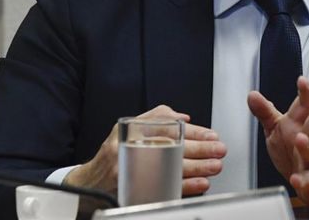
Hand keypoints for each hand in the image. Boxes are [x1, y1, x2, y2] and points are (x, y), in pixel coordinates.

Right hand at [64, 105, 225, 195]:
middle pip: (172, 148)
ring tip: (215, 165)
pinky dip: (186, 186)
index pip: (166, 127)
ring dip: (197, 167)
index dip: (192, 132)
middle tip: (218, 149)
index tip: (211, 135)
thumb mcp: (126, 129)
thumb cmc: (112, 155)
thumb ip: (155, 118)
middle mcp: (131, 150)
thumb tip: (184, 118)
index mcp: (130, 132)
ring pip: (172, 169)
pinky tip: (201, 183)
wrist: (90, 184)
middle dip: (200, 149)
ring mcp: (134, 172)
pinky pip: (166, 189)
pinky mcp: (137, 191)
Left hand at [248, 77, 308, 207]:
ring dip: (308, 145)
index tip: (302, 81)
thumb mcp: (277, 128)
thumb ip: (265, 112)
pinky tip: (297, 179)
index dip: (306, 92)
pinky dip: (305, 180)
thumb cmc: (293, 150)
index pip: (305, 105)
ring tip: (301, 139)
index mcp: (301, 123)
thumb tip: (252, 95)